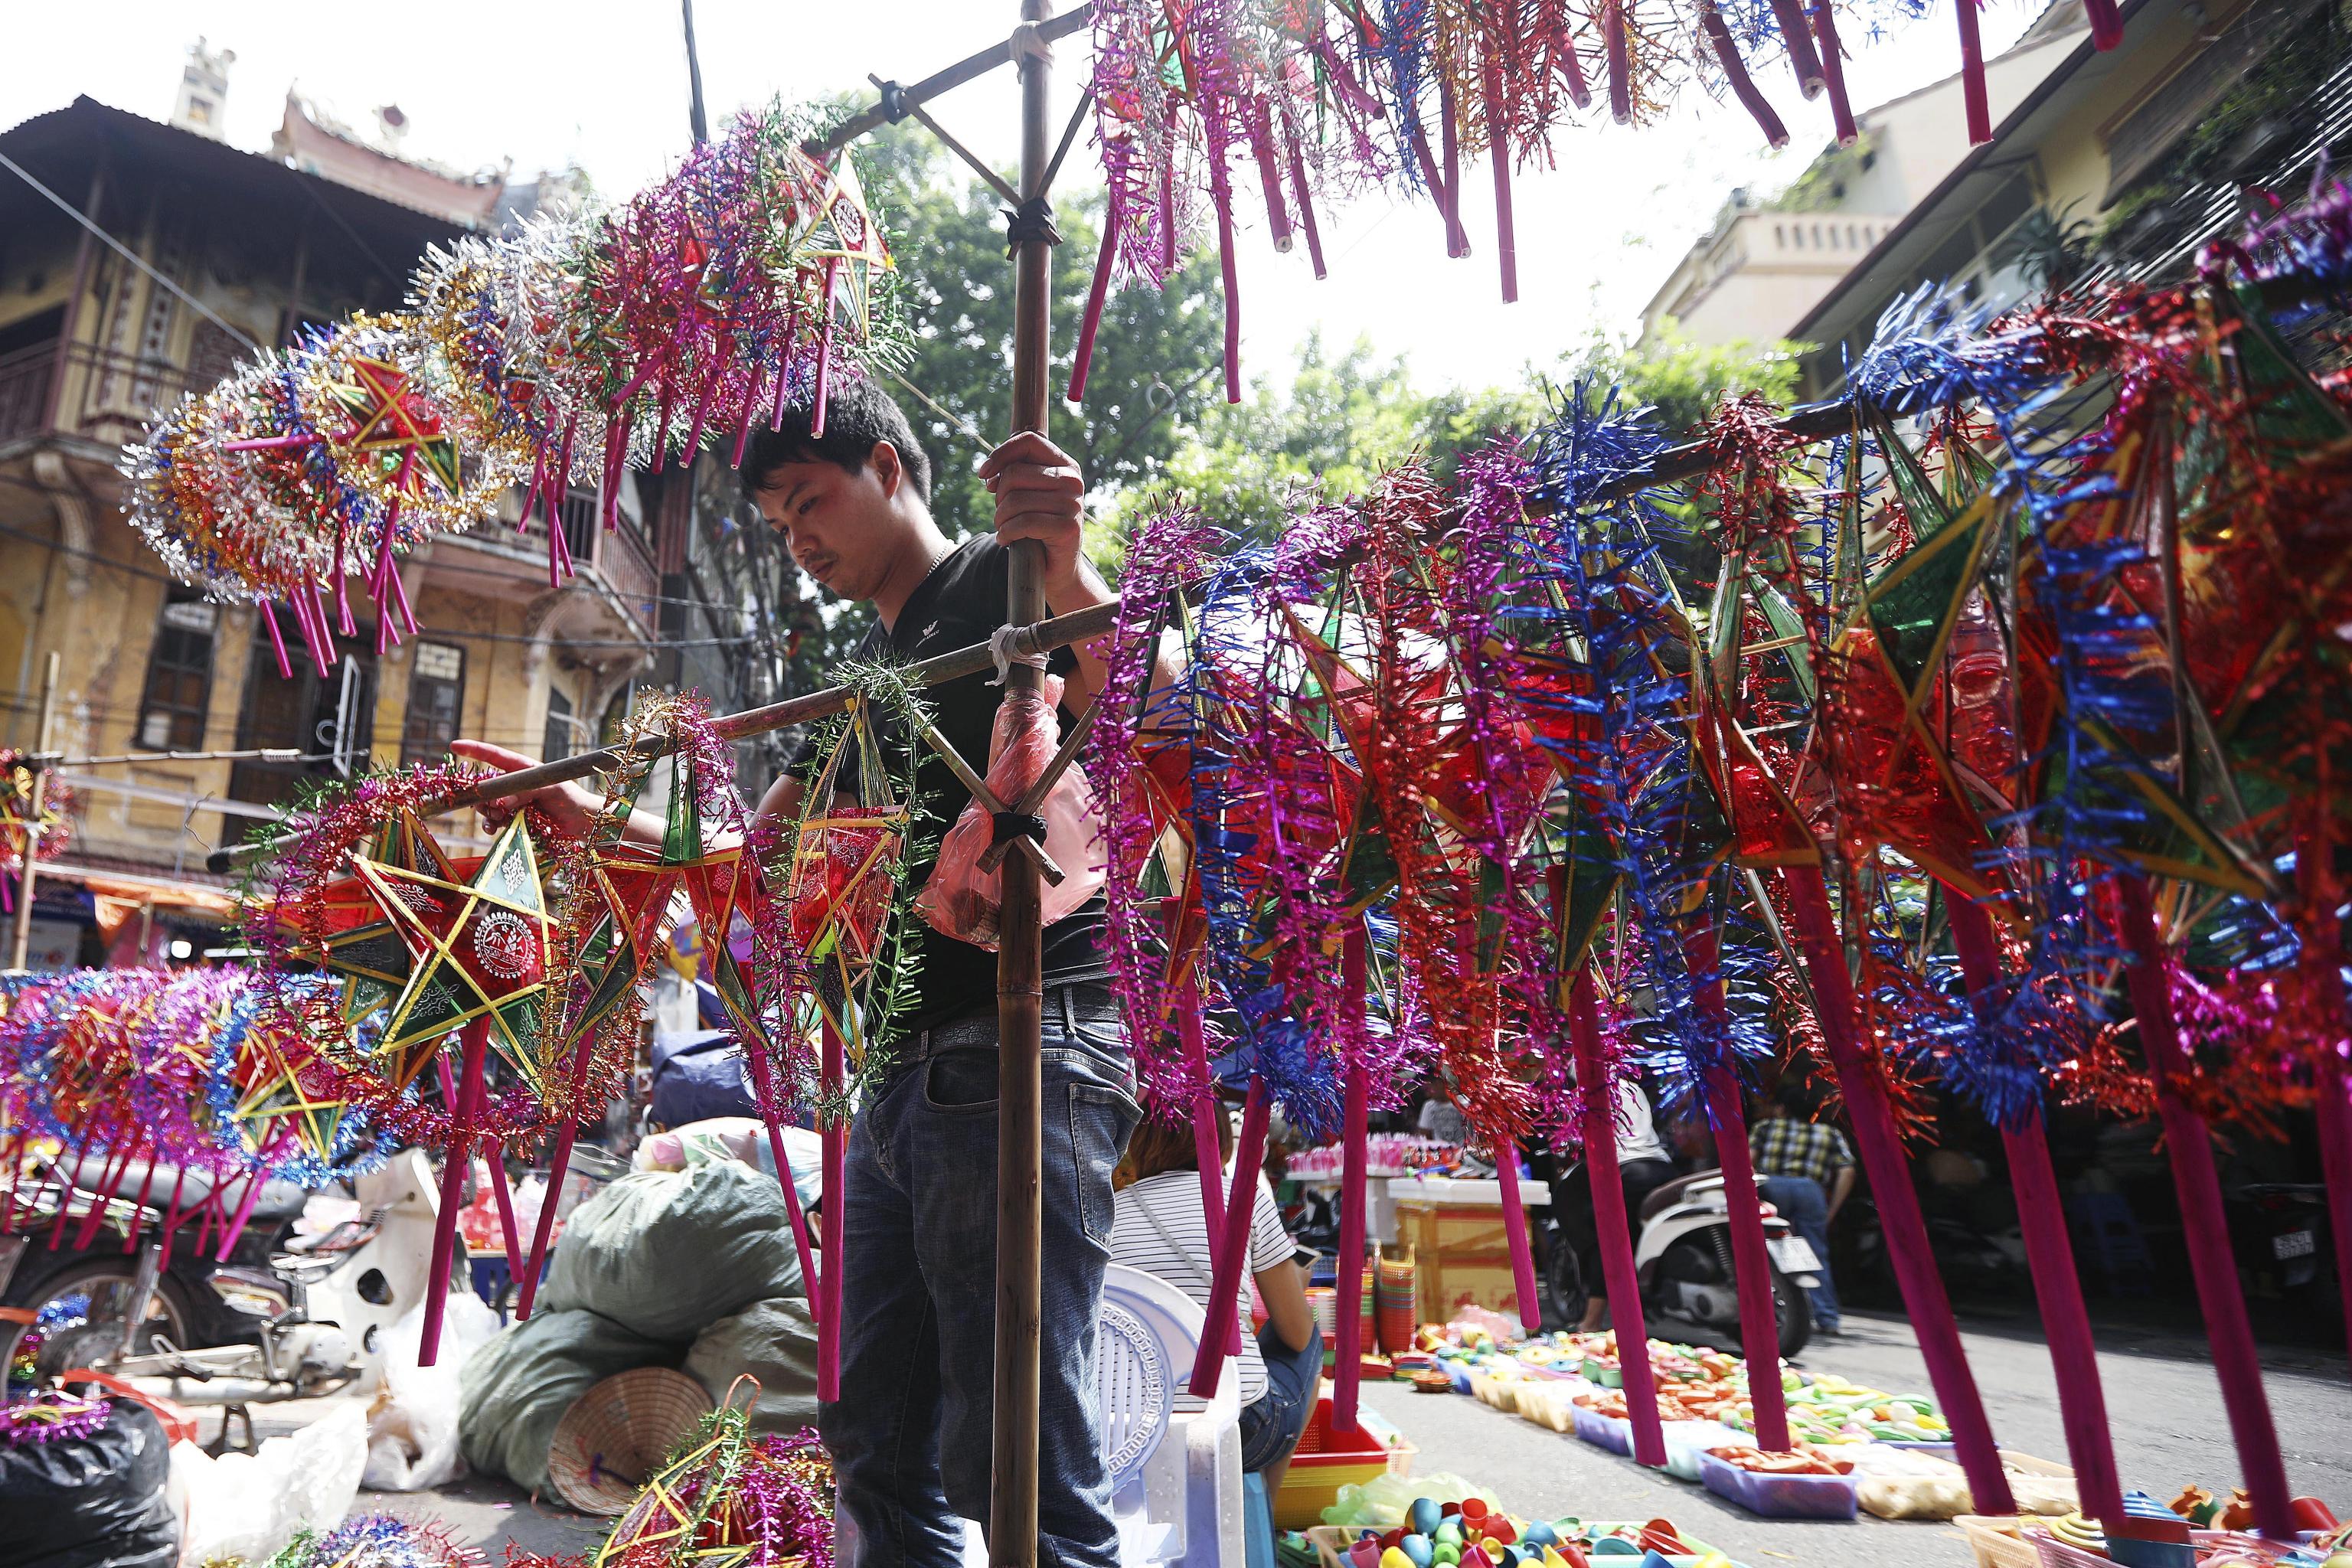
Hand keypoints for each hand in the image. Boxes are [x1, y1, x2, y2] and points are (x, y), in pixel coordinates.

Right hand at [449, 738, 600, 839]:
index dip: (474, 750)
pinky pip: (494, 821)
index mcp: (522, 769)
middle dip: (480, 795)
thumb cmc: (571, 798)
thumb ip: (524, 792)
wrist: (581, 822)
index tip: (454, 746)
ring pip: (486, 805)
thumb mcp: (551, 789)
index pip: (495, 756)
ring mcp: (512, 802)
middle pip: (484, 786)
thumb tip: (500, 802)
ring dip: (486, 812)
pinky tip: (493, 829)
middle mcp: (514, 784)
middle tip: (489, 806)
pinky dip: (491, 825)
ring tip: (496, 818)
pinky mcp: (514, 819)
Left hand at [979, 430, 1092, 605]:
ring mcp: (1073, 504)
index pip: (1028, 441)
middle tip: (1002, 514)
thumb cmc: (1038, 529)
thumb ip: (1014, 476)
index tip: (984, 475)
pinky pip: (1022, 522)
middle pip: (1014, 473)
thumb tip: (988, 473)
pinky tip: (1006, 540)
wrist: (1058, 569)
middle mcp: (1073, 480)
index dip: (1000, 454)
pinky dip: (1006, 533)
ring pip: (1015, 500)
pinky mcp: (1068, 528)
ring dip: (1000, 519)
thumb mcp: (1028, 495)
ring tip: (1004, 529)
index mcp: (1065, 465)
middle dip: (998, 497)